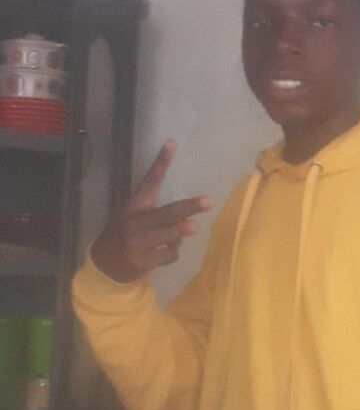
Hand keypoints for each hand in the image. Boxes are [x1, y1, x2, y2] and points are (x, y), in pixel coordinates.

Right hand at [91, 140, 212, 282]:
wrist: (102, 265)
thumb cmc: (125, 235)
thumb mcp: (134, 218)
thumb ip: (158, 215)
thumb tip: (187, 217)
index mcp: (133, 206)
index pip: (149, 180)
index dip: (160, 163)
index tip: (171, 143)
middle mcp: (134, 222)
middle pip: (167, 212)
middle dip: (188, 207)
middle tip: (207, 202)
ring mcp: (136, 243)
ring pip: (172, 236)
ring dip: (179, 235)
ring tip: (179, 233)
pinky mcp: (141, 262)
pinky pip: (170, 254)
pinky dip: (171, 253)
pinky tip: (159, 253)